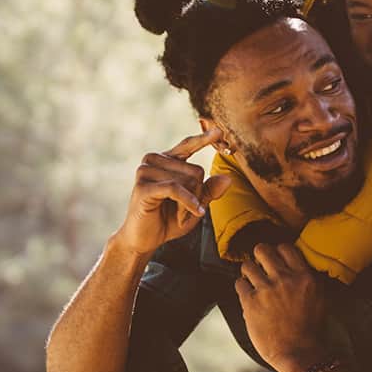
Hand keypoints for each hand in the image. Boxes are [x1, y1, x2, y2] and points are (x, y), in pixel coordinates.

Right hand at [112, 128, 234, 257]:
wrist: (143, 239)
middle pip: (196, 171)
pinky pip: (176, 189)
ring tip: (178, 214)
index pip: (187, 145)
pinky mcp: (143, 186)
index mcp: (165, 160)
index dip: (203, 139)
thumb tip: (228, 178)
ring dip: (189, 203)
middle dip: (197, 195)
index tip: (219, 131)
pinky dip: (188, 202)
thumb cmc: (167, 220)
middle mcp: (154, 161)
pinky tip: (195, 212)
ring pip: (187, 181)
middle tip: (185, 211)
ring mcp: (146, 171)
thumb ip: (209, 191)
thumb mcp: (194, 205)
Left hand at [236, 242, 329, 371]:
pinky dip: (242, 288)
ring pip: (247, 266)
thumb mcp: (319, 298)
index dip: (277, 252)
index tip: (275, 260)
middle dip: (259, 256)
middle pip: (262, 250)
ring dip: (248, 273)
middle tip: (259, 266)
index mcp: (304, 276)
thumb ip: (307, 280)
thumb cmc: (311, 330)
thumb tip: (294, 267)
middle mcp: (285, 279)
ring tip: (252, 282)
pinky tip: (247, 295)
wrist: (300, 353)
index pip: (285, 247)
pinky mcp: (251, 303)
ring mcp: (266, 290)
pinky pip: (239, 284)